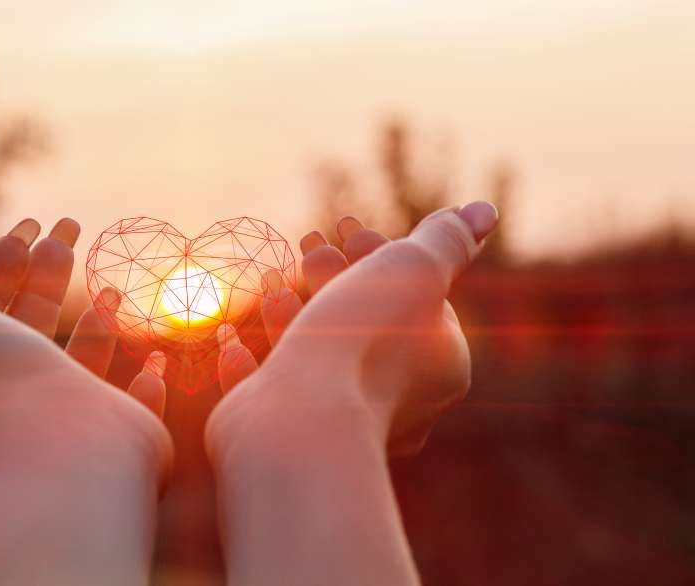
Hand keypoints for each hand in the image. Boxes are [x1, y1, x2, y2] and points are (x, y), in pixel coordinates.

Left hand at [0, 218, 169, 468]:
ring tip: (111, 287)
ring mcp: (62, 428)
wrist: (60, 444)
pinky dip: (144, 381)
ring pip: (78, 367)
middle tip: (71, 228)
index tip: (29, 228)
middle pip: (26, 328)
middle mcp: (6, 411)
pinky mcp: (113, 440)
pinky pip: (131, 407)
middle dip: (46, 274)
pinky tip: (153, 358)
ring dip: (95, 325)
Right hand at [212, 202, 497, 456]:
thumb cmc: (362, 342)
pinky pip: (270, 396)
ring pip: (316, 358)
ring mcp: (342, 424)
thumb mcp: (414, 270)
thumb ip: (447, 240)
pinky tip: (232, 341)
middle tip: (306, 244)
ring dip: (289, 315)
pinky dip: (252, 365)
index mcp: (440, 368)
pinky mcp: (290, 439)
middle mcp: (400, 403)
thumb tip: (485, 213)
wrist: (300, 422)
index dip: (381, 256)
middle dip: (331, 278)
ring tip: (269, 280)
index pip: (416, 299)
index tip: (347, 227)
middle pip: (365, 324)